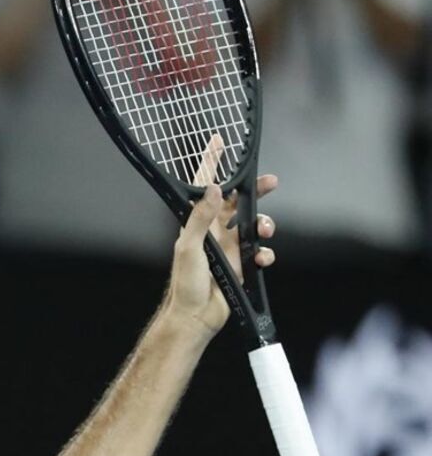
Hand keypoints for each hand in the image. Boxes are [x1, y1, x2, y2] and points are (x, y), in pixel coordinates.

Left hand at [163, 135, 277, 337]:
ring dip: (266, 224)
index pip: (205, 186)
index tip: (219, 140)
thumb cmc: (185, 283)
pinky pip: (261, 251)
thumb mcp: (188, 247)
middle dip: (256, 190)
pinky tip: (263, 259)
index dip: (212, 163)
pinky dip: (266, 253)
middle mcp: (214, 231)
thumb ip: (200, 219)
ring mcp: (229, 247)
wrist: (196, 316)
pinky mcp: (241, 264)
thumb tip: (215, 189)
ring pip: (254, 224)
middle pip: (239, 201)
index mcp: (198, 223)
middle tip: (271, 182)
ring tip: (265, 231)